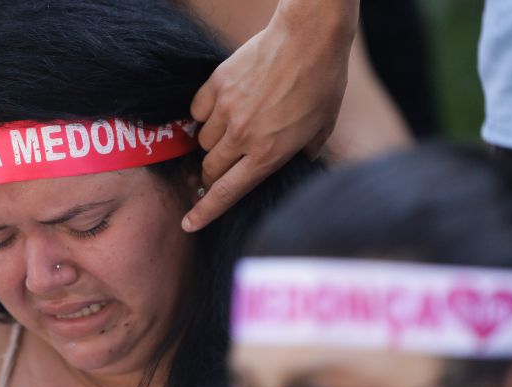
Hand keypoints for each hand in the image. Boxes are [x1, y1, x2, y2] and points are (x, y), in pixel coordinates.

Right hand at [182, 0, 357, 231]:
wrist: (309, 37)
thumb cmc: (323, 82)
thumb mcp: (323, 127)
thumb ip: (305, 152)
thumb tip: (297, 161)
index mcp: (269, 154)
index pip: (228, 193)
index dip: (205, 212)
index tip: (188, 223)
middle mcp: (243, 137)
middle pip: (210, 170)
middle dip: (212, 174)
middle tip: (223, 167)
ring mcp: (227, 110)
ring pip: (203, 141)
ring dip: (213, 142)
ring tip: (234, 127)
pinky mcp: (217, 85)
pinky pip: (197, 111)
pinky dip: (205, 115)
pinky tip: (223, 107)